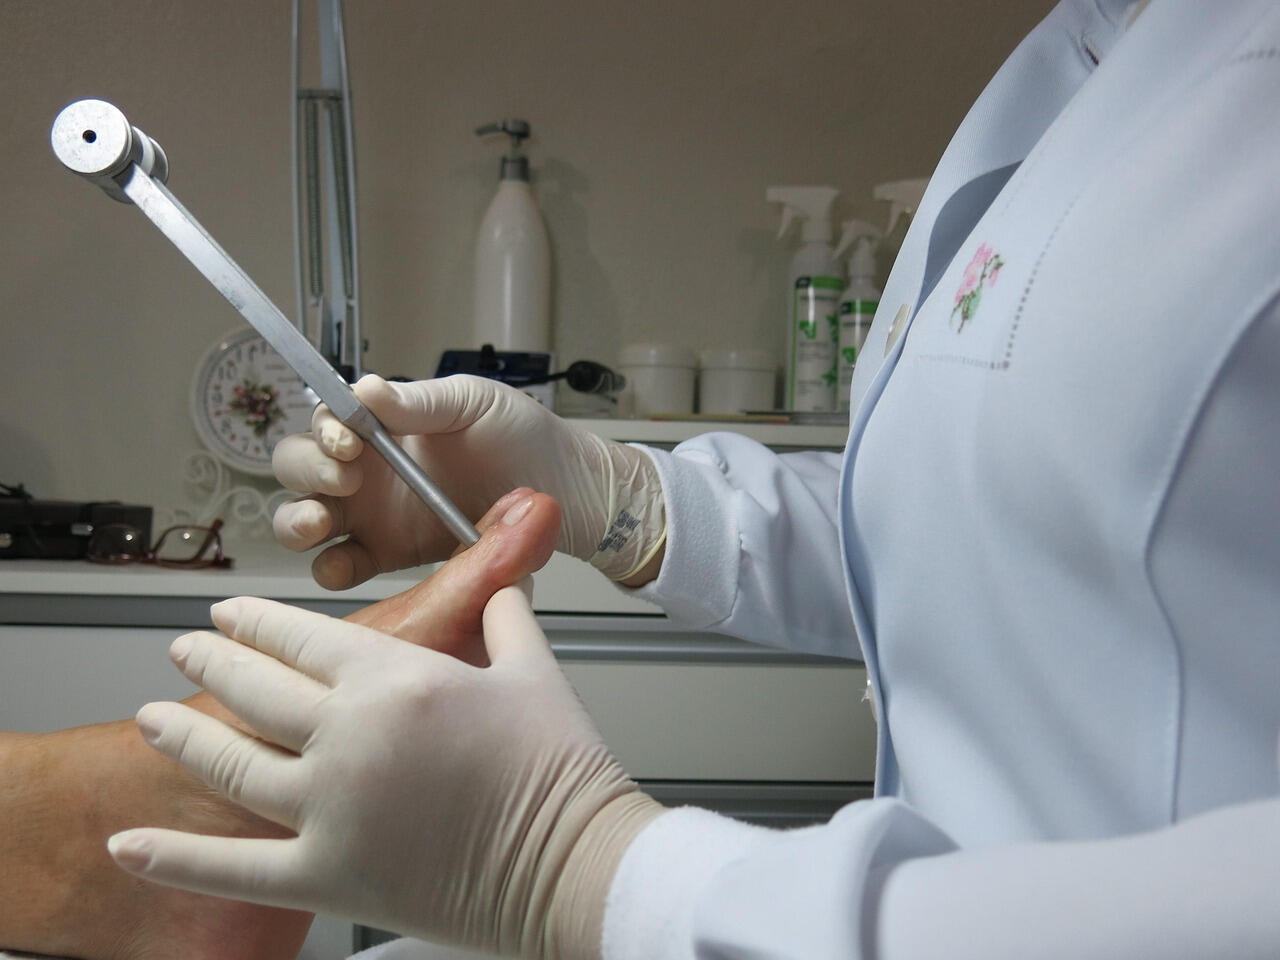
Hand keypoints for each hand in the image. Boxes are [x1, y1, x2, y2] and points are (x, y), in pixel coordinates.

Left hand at [106, 590, 662, 958]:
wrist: (572, 863)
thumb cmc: (559, 771)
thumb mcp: (534, 671)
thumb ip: (503, 616)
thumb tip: (504, 580)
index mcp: (399, 678)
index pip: (302, 635)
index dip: (255, 621)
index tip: (231, 614)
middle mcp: (353, 735)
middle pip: (254, 688)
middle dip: (211, 663)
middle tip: (186, 650)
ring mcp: (332, 807)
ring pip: (230, 762)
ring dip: (181, 738)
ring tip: (152, 719)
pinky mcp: (328, 875)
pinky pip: (233, 868)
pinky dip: (175, 858)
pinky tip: (132, 847)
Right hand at [271, 374, 665, 587]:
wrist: (562, 491)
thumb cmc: (523, 437)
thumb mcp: (474, 403)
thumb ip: (419, 402)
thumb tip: (365, 389)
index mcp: (382, 426)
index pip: (325, 422)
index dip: (323, 431)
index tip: (347, 440)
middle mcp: (367, 470)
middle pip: (298, 469)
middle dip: (305, 472)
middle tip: (343, 480)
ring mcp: (372, 516)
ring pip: (303, 519)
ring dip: (298, 520)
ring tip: (323, 521)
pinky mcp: (387, 557)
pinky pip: (340, 567)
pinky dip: (328, 568)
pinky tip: (344, 563)